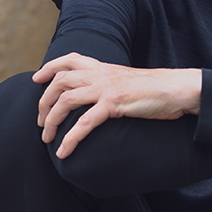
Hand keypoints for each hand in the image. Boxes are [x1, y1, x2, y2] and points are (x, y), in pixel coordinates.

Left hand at [33, 53, 200, 157]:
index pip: (69, 59)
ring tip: (47, 138)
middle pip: (60, 81)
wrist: (175, 89)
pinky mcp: (114, 104)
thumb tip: (97, 94)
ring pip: (66, 100)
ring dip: (52, 120)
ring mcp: (106, 88)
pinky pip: (85, 122)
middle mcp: (100, 74)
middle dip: (44, 101)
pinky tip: (64, 151)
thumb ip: (109, 82)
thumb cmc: (154, 89)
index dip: (50, 67)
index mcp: (103, 67)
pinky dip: (71, 138)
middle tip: (40, 122)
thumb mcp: (126, 80)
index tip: (37, 79)